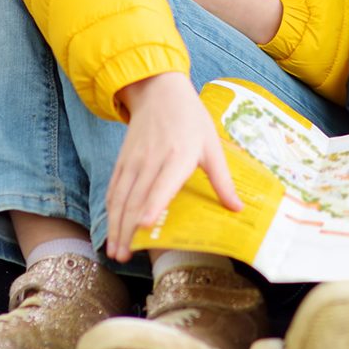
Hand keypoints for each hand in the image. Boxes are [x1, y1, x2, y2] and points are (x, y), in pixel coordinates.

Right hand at [105, 72, 241, 261]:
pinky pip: (113, 188)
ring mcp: (134, 160)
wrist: (159, 91)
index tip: (146, 224)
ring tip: (114, 251)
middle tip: (123, 256)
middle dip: (128, 229)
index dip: (154, 204)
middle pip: (136, 198)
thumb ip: (222, 180)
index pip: (164, 183)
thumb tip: (238, 209)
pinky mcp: (123, 160)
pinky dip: (110, 210)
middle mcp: (153, 159)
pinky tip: (110, 227)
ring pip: (121, 197)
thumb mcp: (212, 146)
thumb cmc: (191, 120)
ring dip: (115, 225)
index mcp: (179, 156)